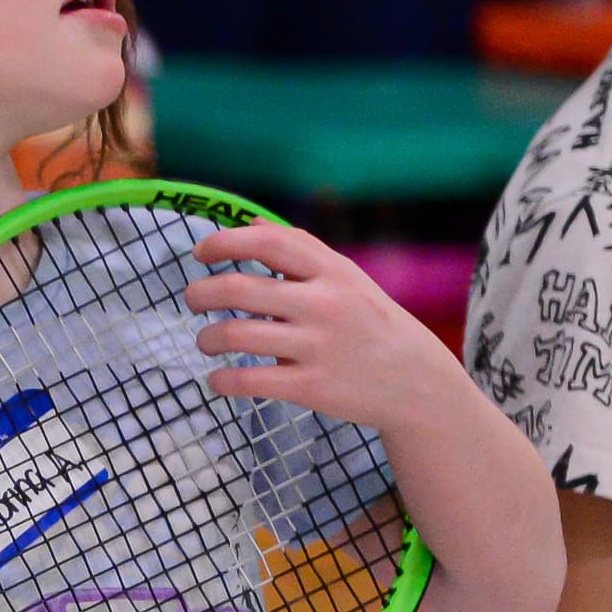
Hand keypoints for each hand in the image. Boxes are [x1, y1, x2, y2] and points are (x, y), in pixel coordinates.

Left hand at [184, 223, 466, 437]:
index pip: (267, 242)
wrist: (418, 383)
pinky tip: (217, 379)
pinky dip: (220, 380)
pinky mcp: (311, 387)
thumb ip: (299, 251)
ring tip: (206, 341)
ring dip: (205, 338)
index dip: (222, 243)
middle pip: (236, 288)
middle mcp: (323, 304)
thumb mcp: (347, 279)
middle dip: (199, 294)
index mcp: (331, 271)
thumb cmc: (371, 324)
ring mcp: (317, 347)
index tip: (201, 253)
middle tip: (192, 301)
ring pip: (233, 335)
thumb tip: (248, 224)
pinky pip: (247, 380)